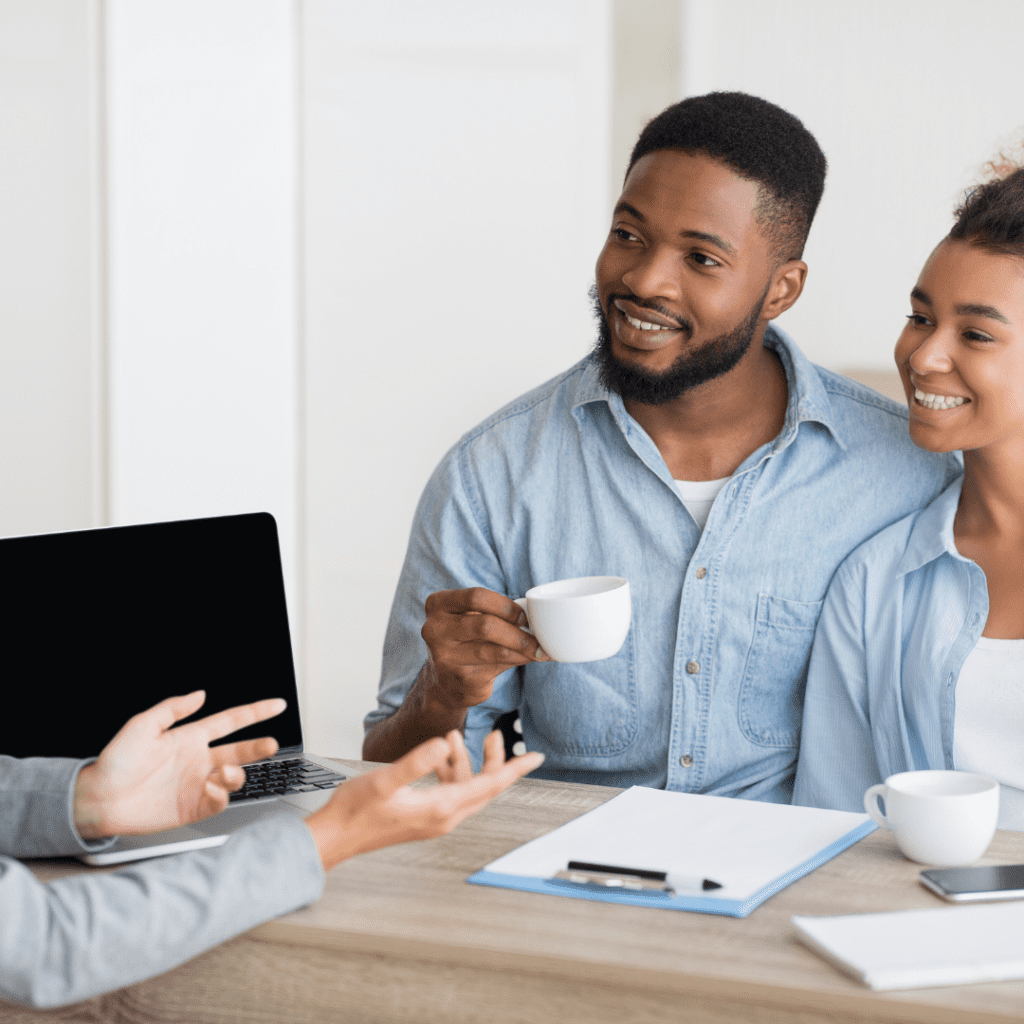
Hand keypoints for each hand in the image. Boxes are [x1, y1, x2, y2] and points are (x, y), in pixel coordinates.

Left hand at [73, 690, 286, 838]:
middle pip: (240, 750)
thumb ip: (173, 708)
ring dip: (236, 774)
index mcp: (190, 737)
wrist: (99, 799)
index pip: (231, 721)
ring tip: (223, 774)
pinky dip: (222, 794)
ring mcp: (198, 784)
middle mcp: (199, 760)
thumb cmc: (116, 762)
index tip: (277, 704)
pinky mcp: (193, 807)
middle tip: (271, 744)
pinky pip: (219, 801)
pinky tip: (211, 788)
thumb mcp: (142, 725)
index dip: (255, 712)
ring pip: (234, 777)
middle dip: (260, 747)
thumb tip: (201, 694)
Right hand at [307, 729, 543, 869]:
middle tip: (494, 734)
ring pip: (466, 788)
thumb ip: (415, 762)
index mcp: (441, 808)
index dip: (514, 769)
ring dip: (464, 761)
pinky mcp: (425, 817)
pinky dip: (448, 771)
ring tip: (450, 737)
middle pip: (484, 787)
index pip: (489, 785)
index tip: (537, 757)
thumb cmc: (356, 812)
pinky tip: (436, 756)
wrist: (336, 838)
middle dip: (492, 759)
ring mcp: (435, 819)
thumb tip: (440, 746)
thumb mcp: (385, 780)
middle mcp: (444, 817)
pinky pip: (450, 791)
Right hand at [420, 587, 550, 711]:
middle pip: (486, 625)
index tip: (524, 616)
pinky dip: (519, 661)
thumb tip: (536, 615)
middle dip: (517, 631)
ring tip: (540, 650)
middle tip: (537, 635)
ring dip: (524, 648)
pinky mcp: (460, 678)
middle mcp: (435, 629)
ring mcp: (445, 656)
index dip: (505, 605)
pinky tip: (529, 658)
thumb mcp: (469, 618)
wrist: (445, 681)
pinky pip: (498, 666)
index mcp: (438, 604)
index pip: (476, 597)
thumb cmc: (465, 640)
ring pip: (495, 650)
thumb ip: (492, 612)